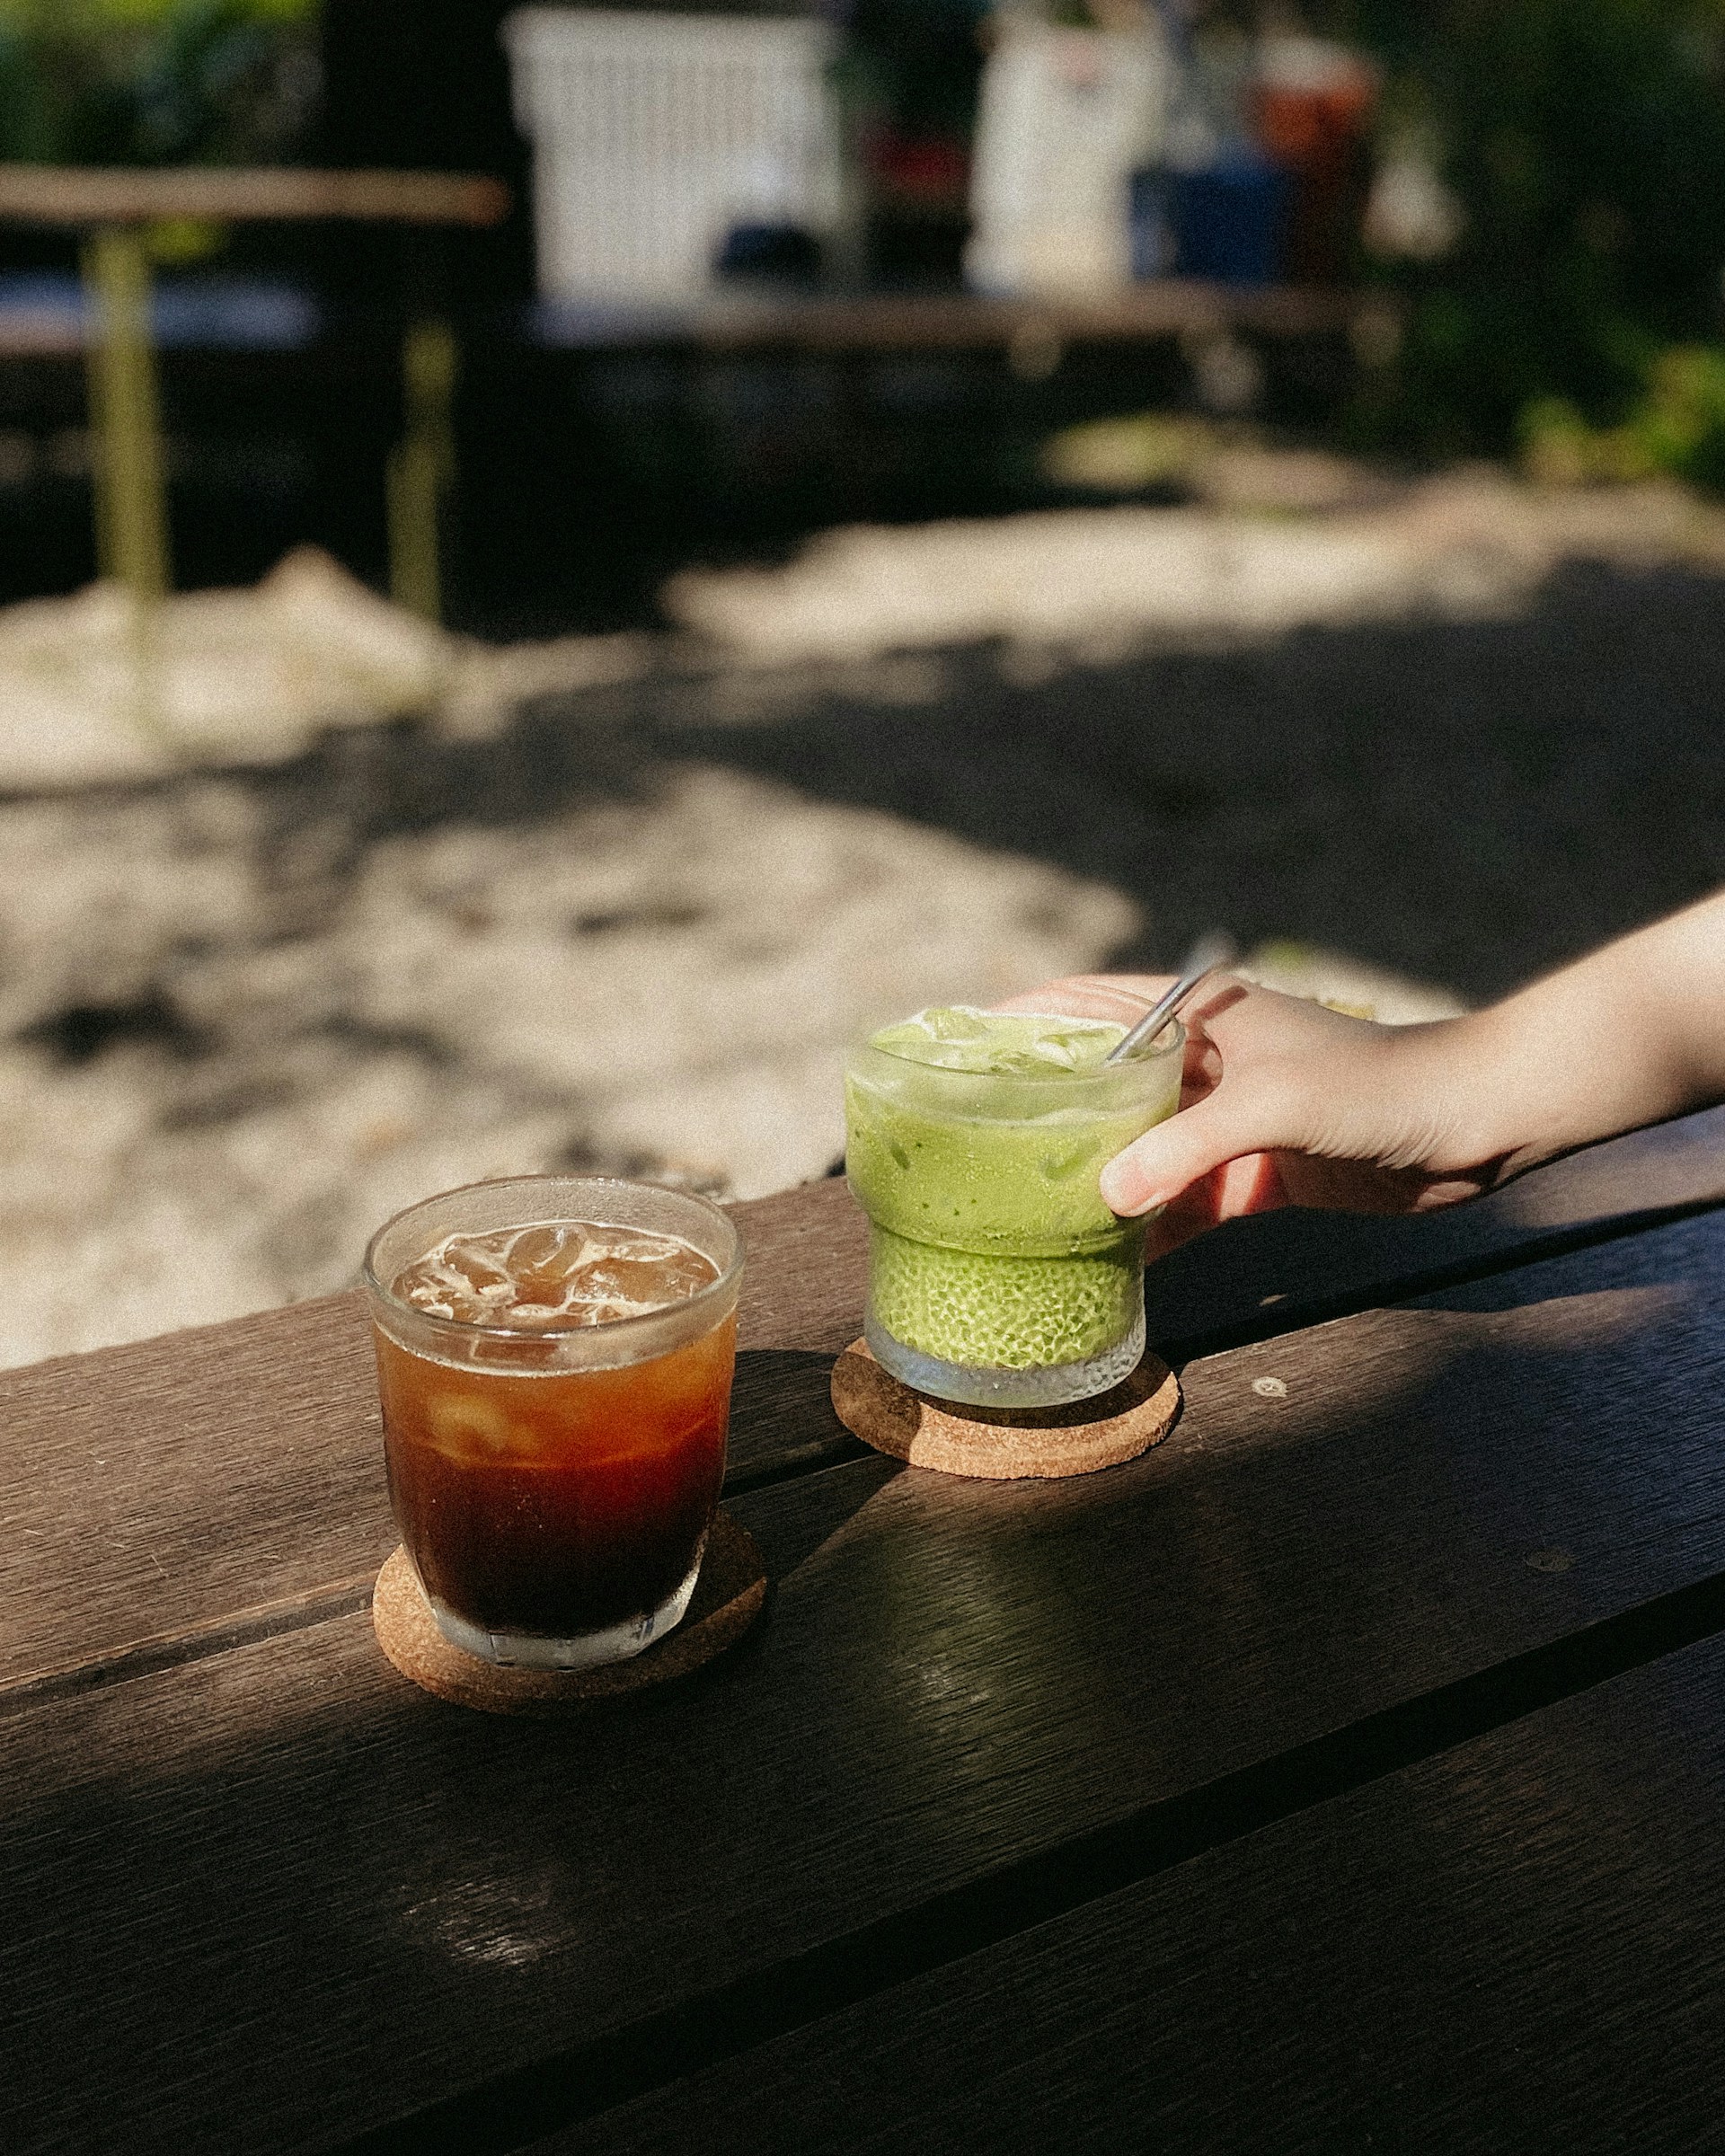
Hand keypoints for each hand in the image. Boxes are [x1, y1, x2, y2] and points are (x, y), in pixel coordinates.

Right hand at [997, 974, 1504, 1260]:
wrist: (1475, 1124)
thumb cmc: (1377, 1086)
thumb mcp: (1272, 1107)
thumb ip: (1184, 1147)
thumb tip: (1106, 1197)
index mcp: (1200, 1013)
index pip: (1091, 1005)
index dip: (1027, 1023)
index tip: (960, 1050)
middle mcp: (1203, 1061)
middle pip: (1105, 1085)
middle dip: (1050, 1116)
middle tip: (978, 1150)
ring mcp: (1228, 1120)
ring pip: (1138, 1150)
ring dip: (1097, 1181)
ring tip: (1026, 1212)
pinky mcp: (1254, 1174)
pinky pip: (1184, 1202)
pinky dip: (1151, 1230)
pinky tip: (1107, 1261)